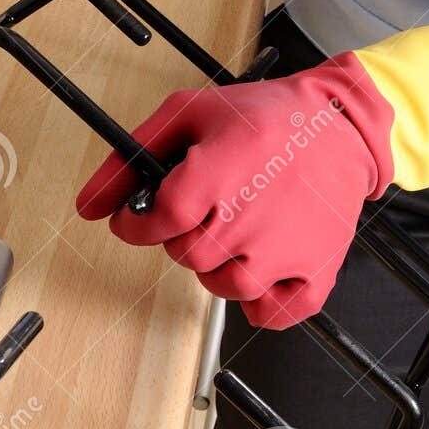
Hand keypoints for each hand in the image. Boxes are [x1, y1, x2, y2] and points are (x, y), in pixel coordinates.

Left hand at [74, 55, 393, 329]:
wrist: (340, 123)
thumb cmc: (264, 116)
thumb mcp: (187, 115)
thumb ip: (129, 160)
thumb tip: (88, 207)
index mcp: (216, 178)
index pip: (155, 223)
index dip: (138, 224)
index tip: (142, 219)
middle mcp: (249, 219)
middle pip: (186, 256)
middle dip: (184, 235)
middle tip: (207, 208)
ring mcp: (285, 250)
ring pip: (224, 287)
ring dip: (220, 264)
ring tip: (238, 228)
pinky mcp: (316, 269)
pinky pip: (273, 313)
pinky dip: (262, 301)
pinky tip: (263, 266)